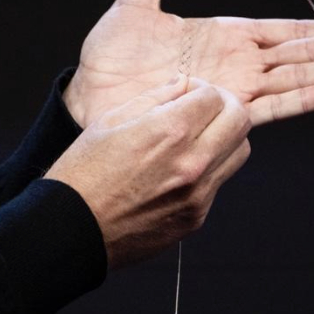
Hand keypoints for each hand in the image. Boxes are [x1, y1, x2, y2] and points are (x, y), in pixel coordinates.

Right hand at [45, 75, 250, 268]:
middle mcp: (191, 163)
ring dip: (224, 136)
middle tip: (203, 108)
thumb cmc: (84, 174)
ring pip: (240, 152)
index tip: (187, 92)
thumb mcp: (110, 120)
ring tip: (195, 137)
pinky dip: (209, 167)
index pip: (215, 96)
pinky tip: (178, 168)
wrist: (73, 229)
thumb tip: (182, 84)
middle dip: (224, 106)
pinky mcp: (196, 218)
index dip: (202, 88)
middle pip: (240, 121)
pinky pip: (219, 182)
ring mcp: (198, 194)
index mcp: (168, 132)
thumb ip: (154, 98)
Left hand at [63, 0, 313, 127]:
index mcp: (225, 35)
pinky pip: (270, 105)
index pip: (286, 30)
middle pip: (303, 52)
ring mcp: (234, 88)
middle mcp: (238, 63)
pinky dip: (302, 98)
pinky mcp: (221, 110)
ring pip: (297, 77)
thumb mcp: (135, 5)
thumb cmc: (109, 58)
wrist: (88, 96)